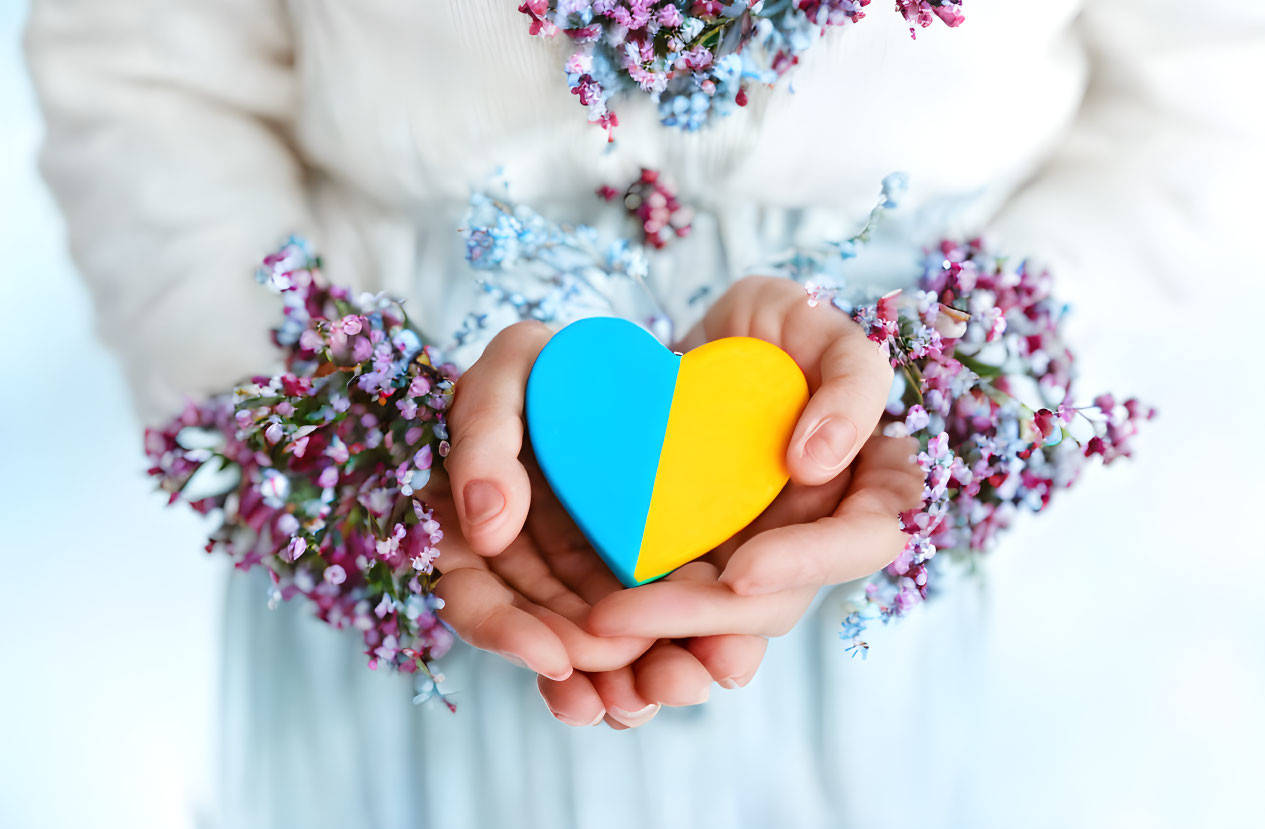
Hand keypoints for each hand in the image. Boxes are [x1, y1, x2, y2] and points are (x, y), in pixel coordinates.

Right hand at [435, 322, 760, 726]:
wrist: (618, 369)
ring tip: (676, 691)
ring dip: (634, 678)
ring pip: (601, 644)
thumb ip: (482, 436)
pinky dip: (677, 646)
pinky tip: (710, 668)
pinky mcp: (639, 576)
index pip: (475, 600)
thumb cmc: (546, 363)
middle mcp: (525, 569)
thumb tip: (487, 527)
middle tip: (630, 695)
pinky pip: (656, 622)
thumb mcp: (507, 373)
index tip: (554, 657)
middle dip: (588, 673)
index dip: (508, 635)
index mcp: (471, 532)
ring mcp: (583, 577)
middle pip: (544, 639)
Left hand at [583, 277, 922, 672]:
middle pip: (776, 603)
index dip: (807, 563)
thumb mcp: (824, 328)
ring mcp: (754, 562)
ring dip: (662, 641)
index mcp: (865, 489)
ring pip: (723, 629)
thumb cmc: (779, 332)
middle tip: (621, 614)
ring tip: (601, 629)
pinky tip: (591, 643)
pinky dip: (637, 634)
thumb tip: (819, 461)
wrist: (704, 349)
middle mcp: (812, 541)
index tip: (740, 569)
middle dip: (703, 618)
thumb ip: (852, 381)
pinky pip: (674, 617)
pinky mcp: (696, 570)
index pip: (861, 542)